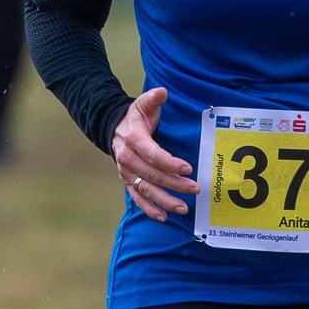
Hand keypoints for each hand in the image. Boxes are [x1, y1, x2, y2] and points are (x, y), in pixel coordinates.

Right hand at [110, 87, 198, 221]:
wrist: (113, 129)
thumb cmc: (135, 116)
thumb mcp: (142, 104)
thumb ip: (153, 99)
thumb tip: (162, 92)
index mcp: (133, 139)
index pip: (152, 154)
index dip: (169, 163)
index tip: (187, 168)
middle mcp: (128, 159)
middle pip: (153, 175)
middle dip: (175, 184)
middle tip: (195, 189)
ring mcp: (127, 173)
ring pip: (147, 190)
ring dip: (165, 201)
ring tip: (183, 208)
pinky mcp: (128, 182)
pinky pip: (138, 198)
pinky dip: (149, 209)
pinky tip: (163, 217)